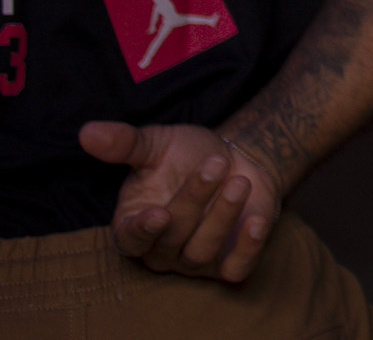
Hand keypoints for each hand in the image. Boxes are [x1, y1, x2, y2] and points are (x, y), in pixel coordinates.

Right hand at [79, 120, 283, 282]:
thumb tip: (87, 132)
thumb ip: (125, 143)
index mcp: (135, 224)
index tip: (159, 214)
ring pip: (202, 252)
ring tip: (239, 182)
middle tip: (215, 165)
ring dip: (222, 216)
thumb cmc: (189, 155)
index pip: (130, 240)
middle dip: (194, 200)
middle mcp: (161, 250)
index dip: (142, 231)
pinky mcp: (229, 263)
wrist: (238, 159)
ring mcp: (194, 261)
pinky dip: (248, 248)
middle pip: (171, 238)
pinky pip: (236, 269)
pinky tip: (256, 221)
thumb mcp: (158, 144)